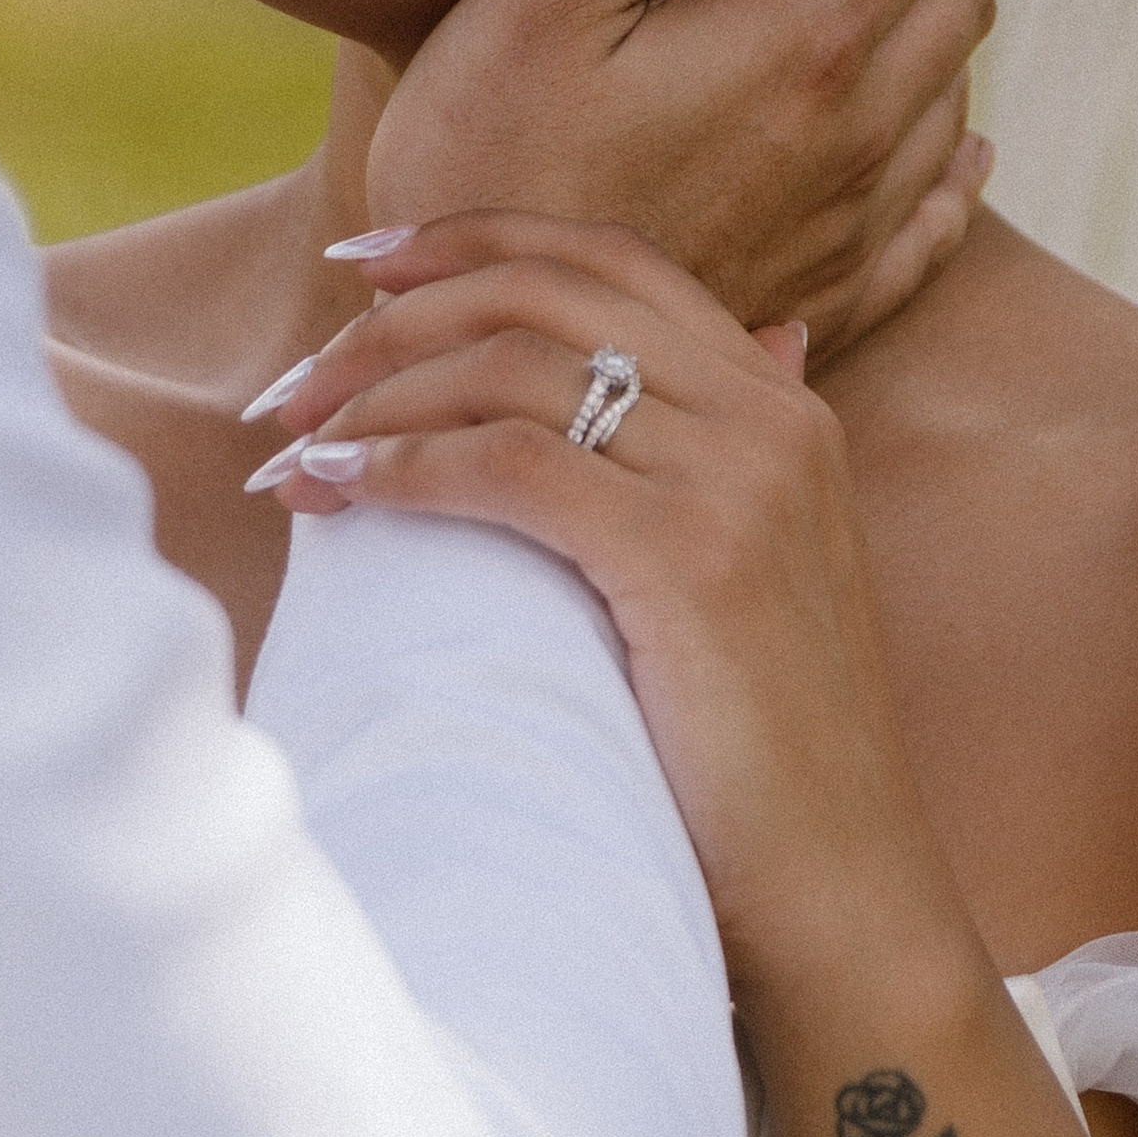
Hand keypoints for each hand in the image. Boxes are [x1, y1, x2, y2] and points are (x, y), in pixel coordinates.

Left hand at [252, 214, 952, 991]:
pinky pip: (509, 466)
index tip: (364, 262)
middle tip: (299, 380)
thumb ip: (723, 451)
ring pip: (512, 370)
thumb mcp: (757, 568)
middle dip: (398, 317)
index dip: (475, 238)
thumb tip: (752, 339)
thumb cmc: (764, 755)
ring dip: (377, 395)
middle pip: (545, 295)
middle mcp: (767, 416)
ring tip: (294, 445)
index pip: (608, 258)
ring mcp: (738, 481)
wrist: (843, 898)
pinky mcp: (692, 559)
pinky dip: (404, 466)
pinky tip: (338, 491)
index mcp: (780, 402)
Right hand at [367, 0, 994, 362]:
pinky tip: (956, 141)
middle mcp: (854, 131)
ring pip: (956, 88)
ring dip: (945, 12)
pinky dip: (957, 154)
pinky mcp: (828, 296)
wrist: (485, 362)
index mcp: (798, 39)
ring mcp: (850, 223)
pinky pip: (941, 217)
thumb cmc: (483, 161)